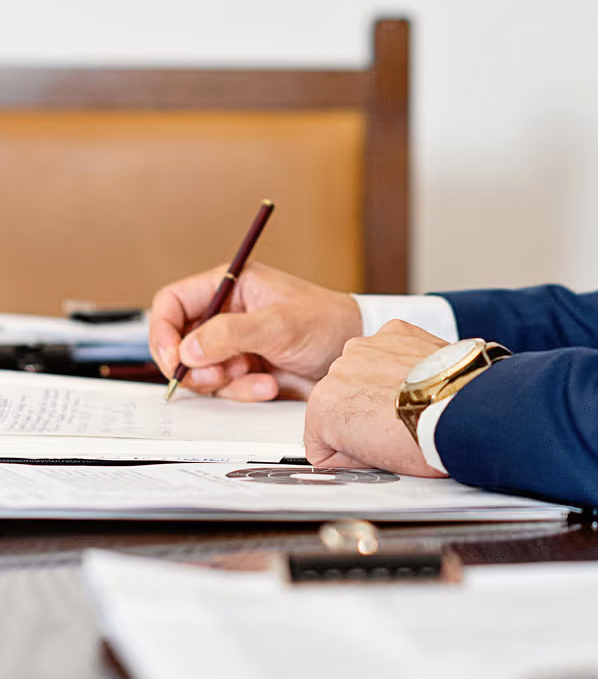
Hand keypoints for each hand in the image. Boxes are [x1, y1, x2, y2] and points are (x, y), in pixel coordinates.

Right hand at [148, 262, 361, 400]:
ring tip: (255, 378)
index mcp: (229, 287)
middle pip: (180, 342)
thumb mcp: (279, 325)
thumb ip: (231, 335)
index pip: (172, 303)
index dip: (162, 331)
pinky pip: (226, 387)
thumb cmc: (327, 323)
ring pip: (201, 370)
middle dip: (195, 365)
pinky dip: (242, 391)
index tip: (172, 358)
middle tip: (217, 376)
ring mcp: (235, 344)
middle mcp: (227, 314)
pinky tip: (268, 385)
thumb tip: (188, 348)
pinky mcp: (247, 369)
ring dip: (224, 381)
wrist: (355, 351)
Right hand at [304, 320, 448, 476]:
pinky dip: (403, 359)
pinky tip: (421, 380)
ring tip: (412, 403)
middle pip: (343, 398)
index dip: (348, 449)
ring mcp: (367, 347)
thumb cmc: (423, 440)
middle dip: (364, 411)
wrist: (462, 412)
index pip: (321, 436)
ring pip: (364, 369)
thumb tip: (356, 447)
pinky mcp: (396, 331)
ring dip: (382, 382)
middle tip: (395, 427)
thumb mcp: (376, 464)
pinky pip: (391, 346)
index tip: (371, 450)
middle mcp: (338, 370)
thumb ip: (353, 451)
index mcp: (323, 406)